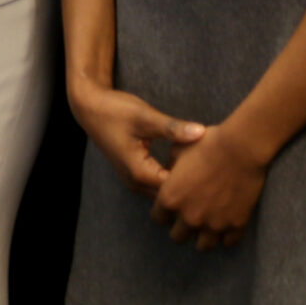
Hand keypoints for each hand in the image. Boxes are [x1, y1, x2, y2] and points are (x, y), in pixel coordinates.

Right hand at [68, 73, 204, 197]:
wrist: (90, 108)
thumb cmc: (114, 111)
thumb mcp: (145, 117)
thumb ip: (173, 128)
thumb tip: (201, 133)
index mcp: (140, 173)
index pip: (176, 190)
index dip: (196, 181)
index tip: (215, 167)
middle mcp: (136, 183)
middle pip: (171, 196)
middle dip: (191, 186)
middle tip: (215, 170)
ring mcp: (135, 180)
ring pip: (165, 192)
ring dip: (182, 184)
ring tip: (204, 168)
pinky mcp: (136, 173)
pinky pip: (159, 183)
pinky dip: (174, 178)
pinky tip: (188, 164)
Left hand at [152, 120, 271, 250]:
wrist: (241, 148)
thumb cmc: (207, 144)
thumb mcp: (178, 151)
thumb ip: (169, 169)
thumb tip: (167, 175)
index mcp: (170, 199)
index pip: (158, 218)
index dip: (164, 211)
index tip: (174, 205)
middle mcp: (189, 217)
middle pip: (178, 237)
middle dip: (182, 227)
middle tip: (191, 214)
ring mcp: (213, 225)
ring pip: (203, 246)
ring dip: (204, 235)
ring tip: (209, 223)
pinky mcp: (235, 226)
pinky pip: (228, 242)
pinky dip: (226, 235)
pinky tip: (227, 222)